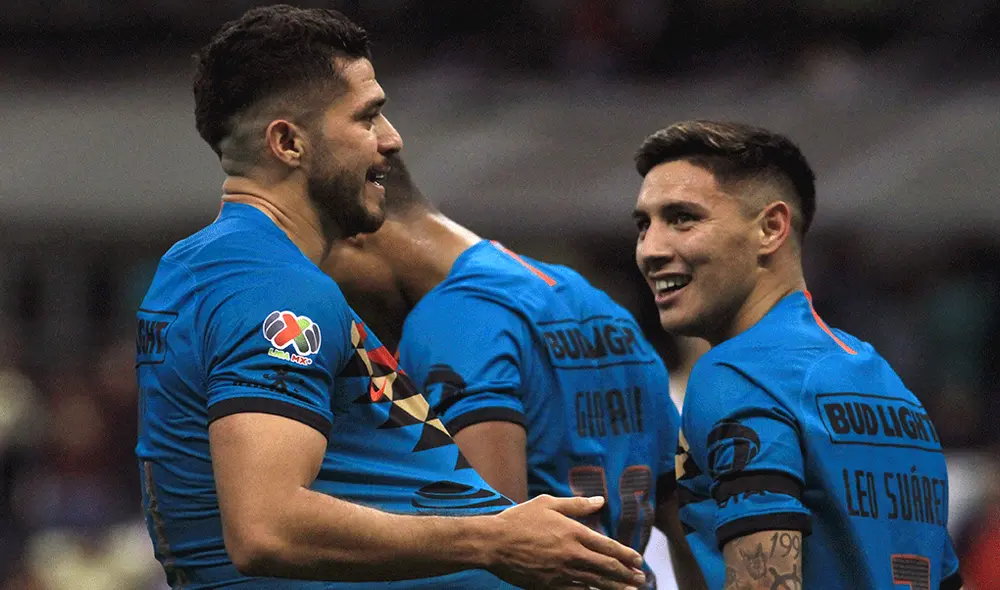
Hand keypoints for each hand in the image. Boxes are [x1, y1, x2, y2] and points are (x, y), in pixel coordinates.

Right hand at [484, 495, 645, 589]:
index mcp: (574, 532)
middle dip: (627, 574)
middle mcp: (572, 554)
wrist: (494, 543)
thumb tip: (600, 501)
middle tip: (641, 579)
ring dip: (615, 587)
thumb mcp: (548, 504)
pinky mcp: (551, 585)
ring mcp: (562, 572)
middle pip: (607, 567)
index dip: (626, 554)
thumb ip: (576, 504)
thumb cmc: (519, 520)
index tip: (638, 560)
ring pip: (596, 582)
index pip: (608, 546)